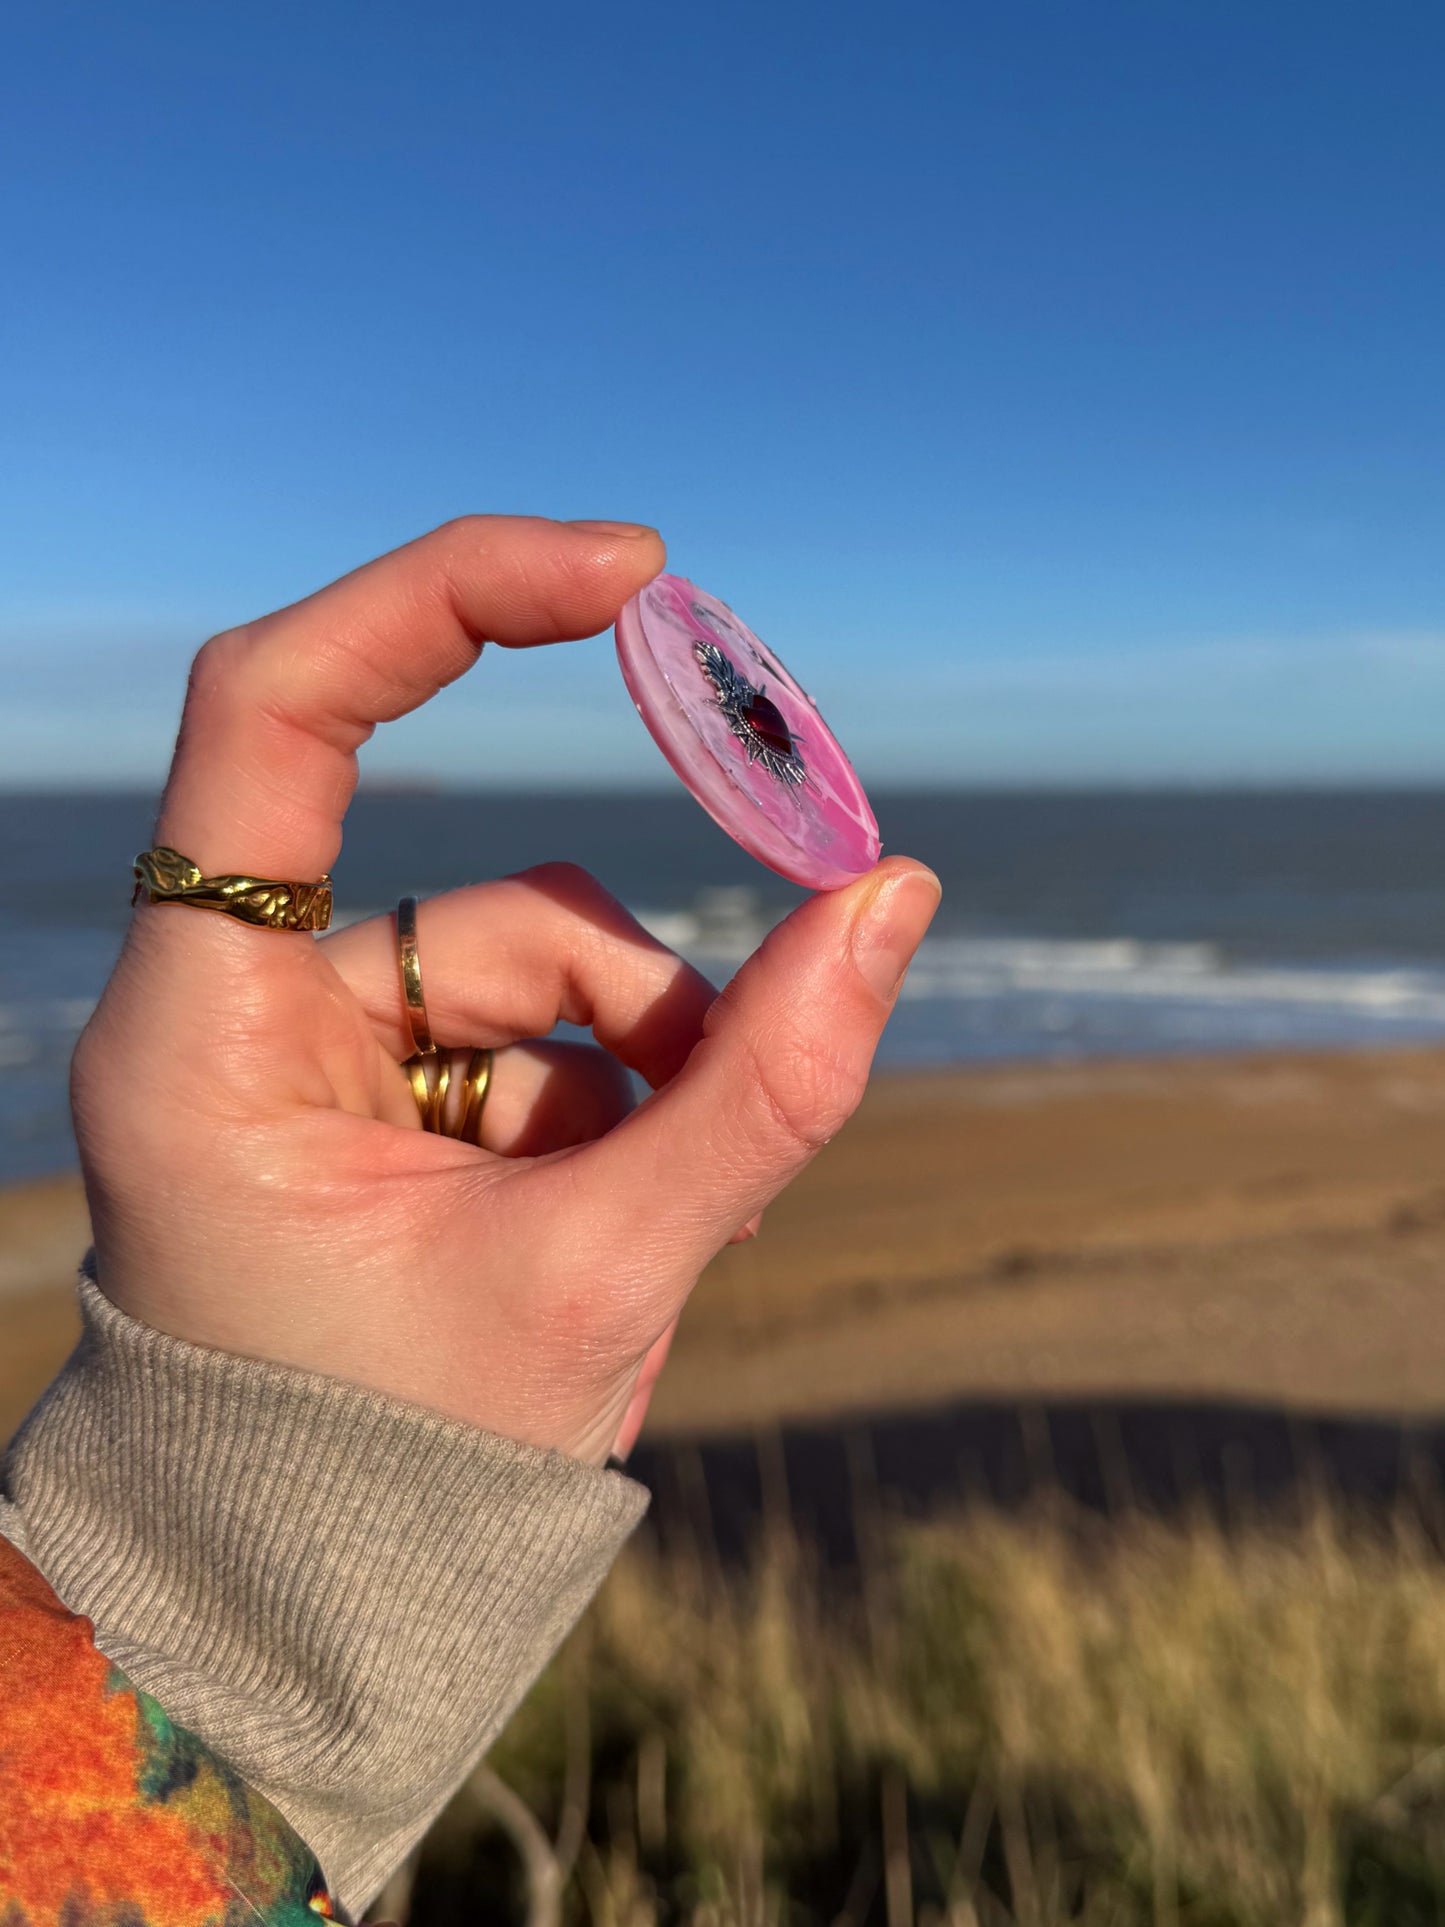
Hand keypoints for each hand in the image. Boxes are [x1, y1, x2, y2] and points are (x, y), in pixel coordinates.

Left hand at [70, 517, 939, 1463]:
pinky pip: (538, 1051)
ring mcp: (317, 1063)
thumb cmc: (388, 1480)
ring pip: (536, 987)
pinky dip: (610, 1121)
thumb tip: (899, 898)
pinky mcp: (384, 1104)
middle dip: (637, 1015)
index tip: (629, 577)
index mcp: (204, 1036)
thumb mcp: (594, 1282)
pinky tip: (608, 1234)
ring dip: (637, 1091)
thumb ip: (758, 1094)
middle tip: (722, 1125)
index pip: (275, 714)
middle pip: (484, 908)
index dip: (446, 598)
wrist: (304, 1622)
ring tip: (646, 1242)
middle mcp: (242, 1020)